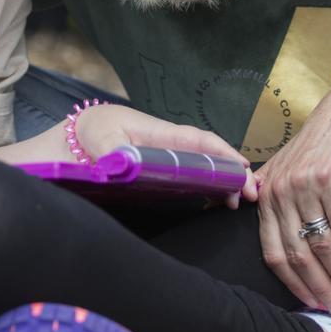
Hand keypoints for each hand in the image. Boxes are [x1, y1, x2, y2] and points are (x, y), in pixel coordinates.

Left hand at [76, 104, 256, 205]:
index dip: (224, 153)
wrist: (79, 136)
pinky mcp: (163, 173)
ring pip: (205, 168)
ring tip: (239, 201)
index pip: (200, 141)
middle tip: (251, 195)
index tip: (242, 168)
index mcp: (162, 134)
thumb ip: (113, 152)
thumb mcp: (102, 138)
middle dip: (233, 172)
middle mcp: (171, 146)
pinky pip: (192, 178)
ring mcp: (169, 160)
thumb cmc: (95, 130)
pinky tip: (218, 201)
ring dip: (224, 182)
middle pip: (210, 156)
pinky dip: (208, 188)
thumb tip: (123, 166)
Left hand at [256, 83, 330, 315]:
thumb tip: (283, 252)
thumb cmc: (315, 152)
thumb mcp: (286, 175)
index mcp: (265, 197)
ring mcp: (302, 186)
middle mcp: (279, 192)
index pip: (271, 251)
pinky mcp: (328, 179)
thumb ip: (278, 207)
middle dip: (317, 287)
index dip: (291, 282)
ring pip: (320, 244)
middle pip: (296, 253)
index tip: (308, 303)